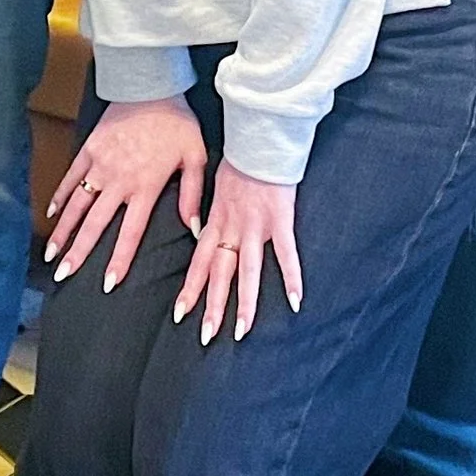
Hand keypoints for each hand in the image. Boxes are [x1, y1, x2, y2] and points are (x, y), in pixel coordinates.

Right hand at [45, 96, 208, 291]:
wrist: (151, 87)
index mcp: (144, 187)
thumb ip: (192, 195)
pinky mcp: (89, 149)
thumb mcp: (195, 158)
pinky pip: (71, 177)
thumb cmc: (177, 123)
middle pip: (94, 224)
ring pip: (77, 204)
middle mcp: (117, 181)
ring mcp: (99, 165)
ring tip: (51, 253)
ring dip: (64, 231)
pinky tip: (52, 215)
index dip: (118, 260)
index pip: (129, 233)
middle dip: (78, 253)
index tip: (107, 284)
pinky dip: (60, 196)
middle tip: (63, 276)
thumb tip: (194, 228)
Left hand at [173, 160, 301, 343]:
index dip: (190, 289)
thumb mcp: (214, 188)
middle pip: (219, 274)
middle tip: (205, 336)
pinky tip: (294, 301)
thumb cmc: (238, 162)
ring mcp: (255, 227)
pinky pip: (286, 254)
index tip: (180, 314)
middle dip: (212, 306)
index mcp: (216, 223)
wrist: (258, 139)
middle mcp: (232, 229)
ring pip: (248, 271)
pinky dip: (291, 277)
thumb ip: (211, 214)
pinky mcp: (280, 220)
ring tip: (241, 331)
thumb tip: (202, 232)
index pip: (199, 263)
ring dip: (244, 303)